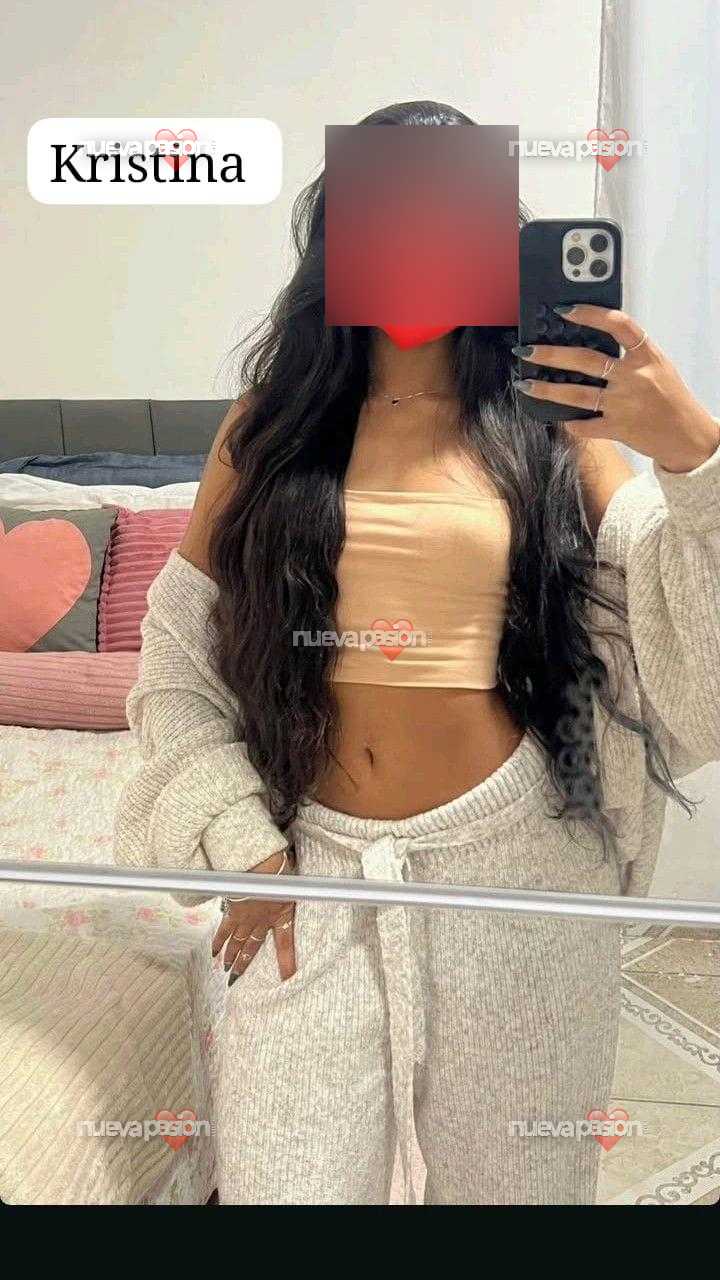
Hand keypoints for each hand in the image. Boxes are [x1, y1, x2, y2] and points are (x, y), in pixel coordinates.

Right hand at [211, 846, 296, 986]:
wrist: (261, 863)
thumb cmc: (280, 868)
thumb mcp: (294, 881)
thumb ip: (295, 885)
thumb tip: (299, 877)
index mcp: (281, 916)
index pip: (286, 945)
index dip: (287, 964)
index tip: (288, 979)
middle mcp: (263, 922)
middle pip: (253, 948)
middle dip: (245, 964)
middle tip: (237, 979)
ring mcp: (247, 918)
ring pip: (237, 942)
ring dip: (231, 956)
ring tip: (226, 970)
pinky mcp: (233, 911)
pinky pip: (224, 930)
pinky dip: (218, 941)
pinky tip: (213, 952)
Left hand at [513, 304, 719, 472]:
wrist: (688, 435)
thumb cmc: (670, 397)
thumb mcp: (658, 366)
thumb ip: (631, 353)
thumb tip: (592, 339)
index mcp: (646, 355)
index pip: (618, 325)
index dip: (590, 314)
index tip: (563, 310)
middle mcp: (634, 377)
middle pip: (585, 360)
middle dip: (550, 354)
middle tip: (526, 351)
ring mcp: (624, 404)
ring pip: (577, 394)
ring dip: (547, 389)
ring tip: (525, 384)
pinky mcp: (618, 429)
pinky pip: (586, 426)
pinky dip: (570, 423)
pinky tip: (557, 419)